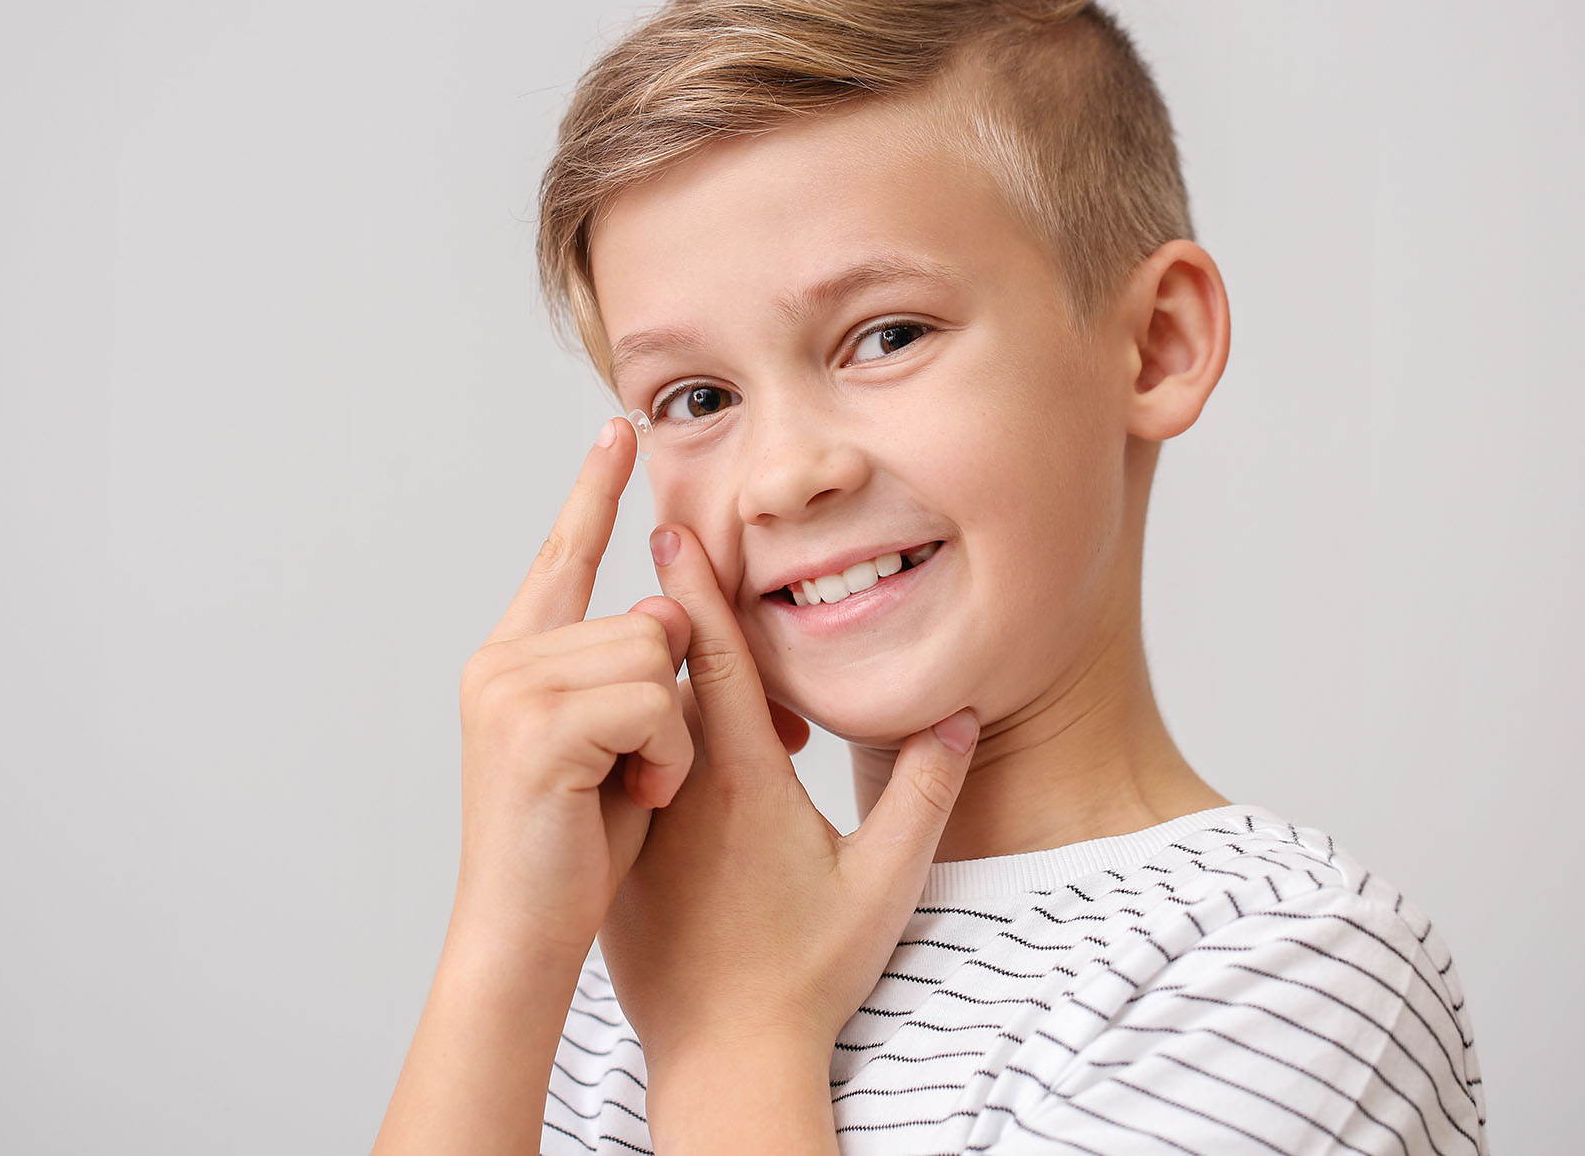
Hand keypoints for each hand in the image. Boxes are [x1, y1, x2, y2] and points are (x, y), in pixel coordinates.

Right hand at [450, 417, 697, 963]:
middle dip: (677, 699)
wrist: (524, 937)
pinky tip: (635, 799)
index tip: (620, 428)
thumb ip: (632, 674)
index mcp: (516, 660)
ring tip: (633, 789)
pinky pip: (654, 703)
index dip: (595, 490)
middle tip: (655, 770)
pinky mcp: (537, 728)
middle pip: (648, 618)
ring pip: (656, 657)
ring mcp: (512, 690)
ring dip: (673, 737)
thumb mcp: (614, 745)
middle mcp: (502, 661)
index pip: (563, 555)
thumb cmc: (577, 851)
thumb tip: (677, 614)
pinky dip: (668, 758)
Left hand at [596, 524, 980, 1076]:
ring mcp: (644, 826)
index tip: (671, 526)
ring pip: (642, 727)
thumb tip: (960, 714)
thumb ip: (924, 793)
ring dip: (651, 679)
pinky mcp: (623, 860)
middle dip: (668, 611)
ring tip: (659, 627)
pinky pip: (624, 777)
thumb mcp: (884, 884)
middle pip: (665, 678)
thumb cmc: (808, 976)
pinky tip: (647, 730)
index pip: (711, 661)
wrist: (726, 1058)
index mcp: (744, 782)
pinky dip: (635, 741)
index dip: (694, 589)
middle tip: (662, 538)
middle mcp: (682, 792)